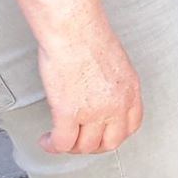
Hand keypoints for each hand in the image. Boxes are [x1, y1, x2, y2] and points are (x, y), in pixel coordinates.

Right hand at [37, 26, 143, 154]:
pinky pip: (63, 144)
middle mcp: (117, 104)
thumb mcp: (115, 63)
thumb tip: (101, 96)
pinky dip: (53, 146)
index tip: (100, 134)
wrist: (74, 29)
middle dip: (92, 146)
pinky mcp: (69, 112)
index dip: (114, 135)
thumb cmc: (89, 37)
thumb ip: (113, 84)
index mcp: (131, 90)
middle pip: (110, 143)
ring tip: (57, 139)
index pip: (131, 126)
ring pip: (84, 147)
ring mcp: (95, 111)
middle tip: (77, 140)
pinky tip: (46, 140)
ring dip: (70, 147)